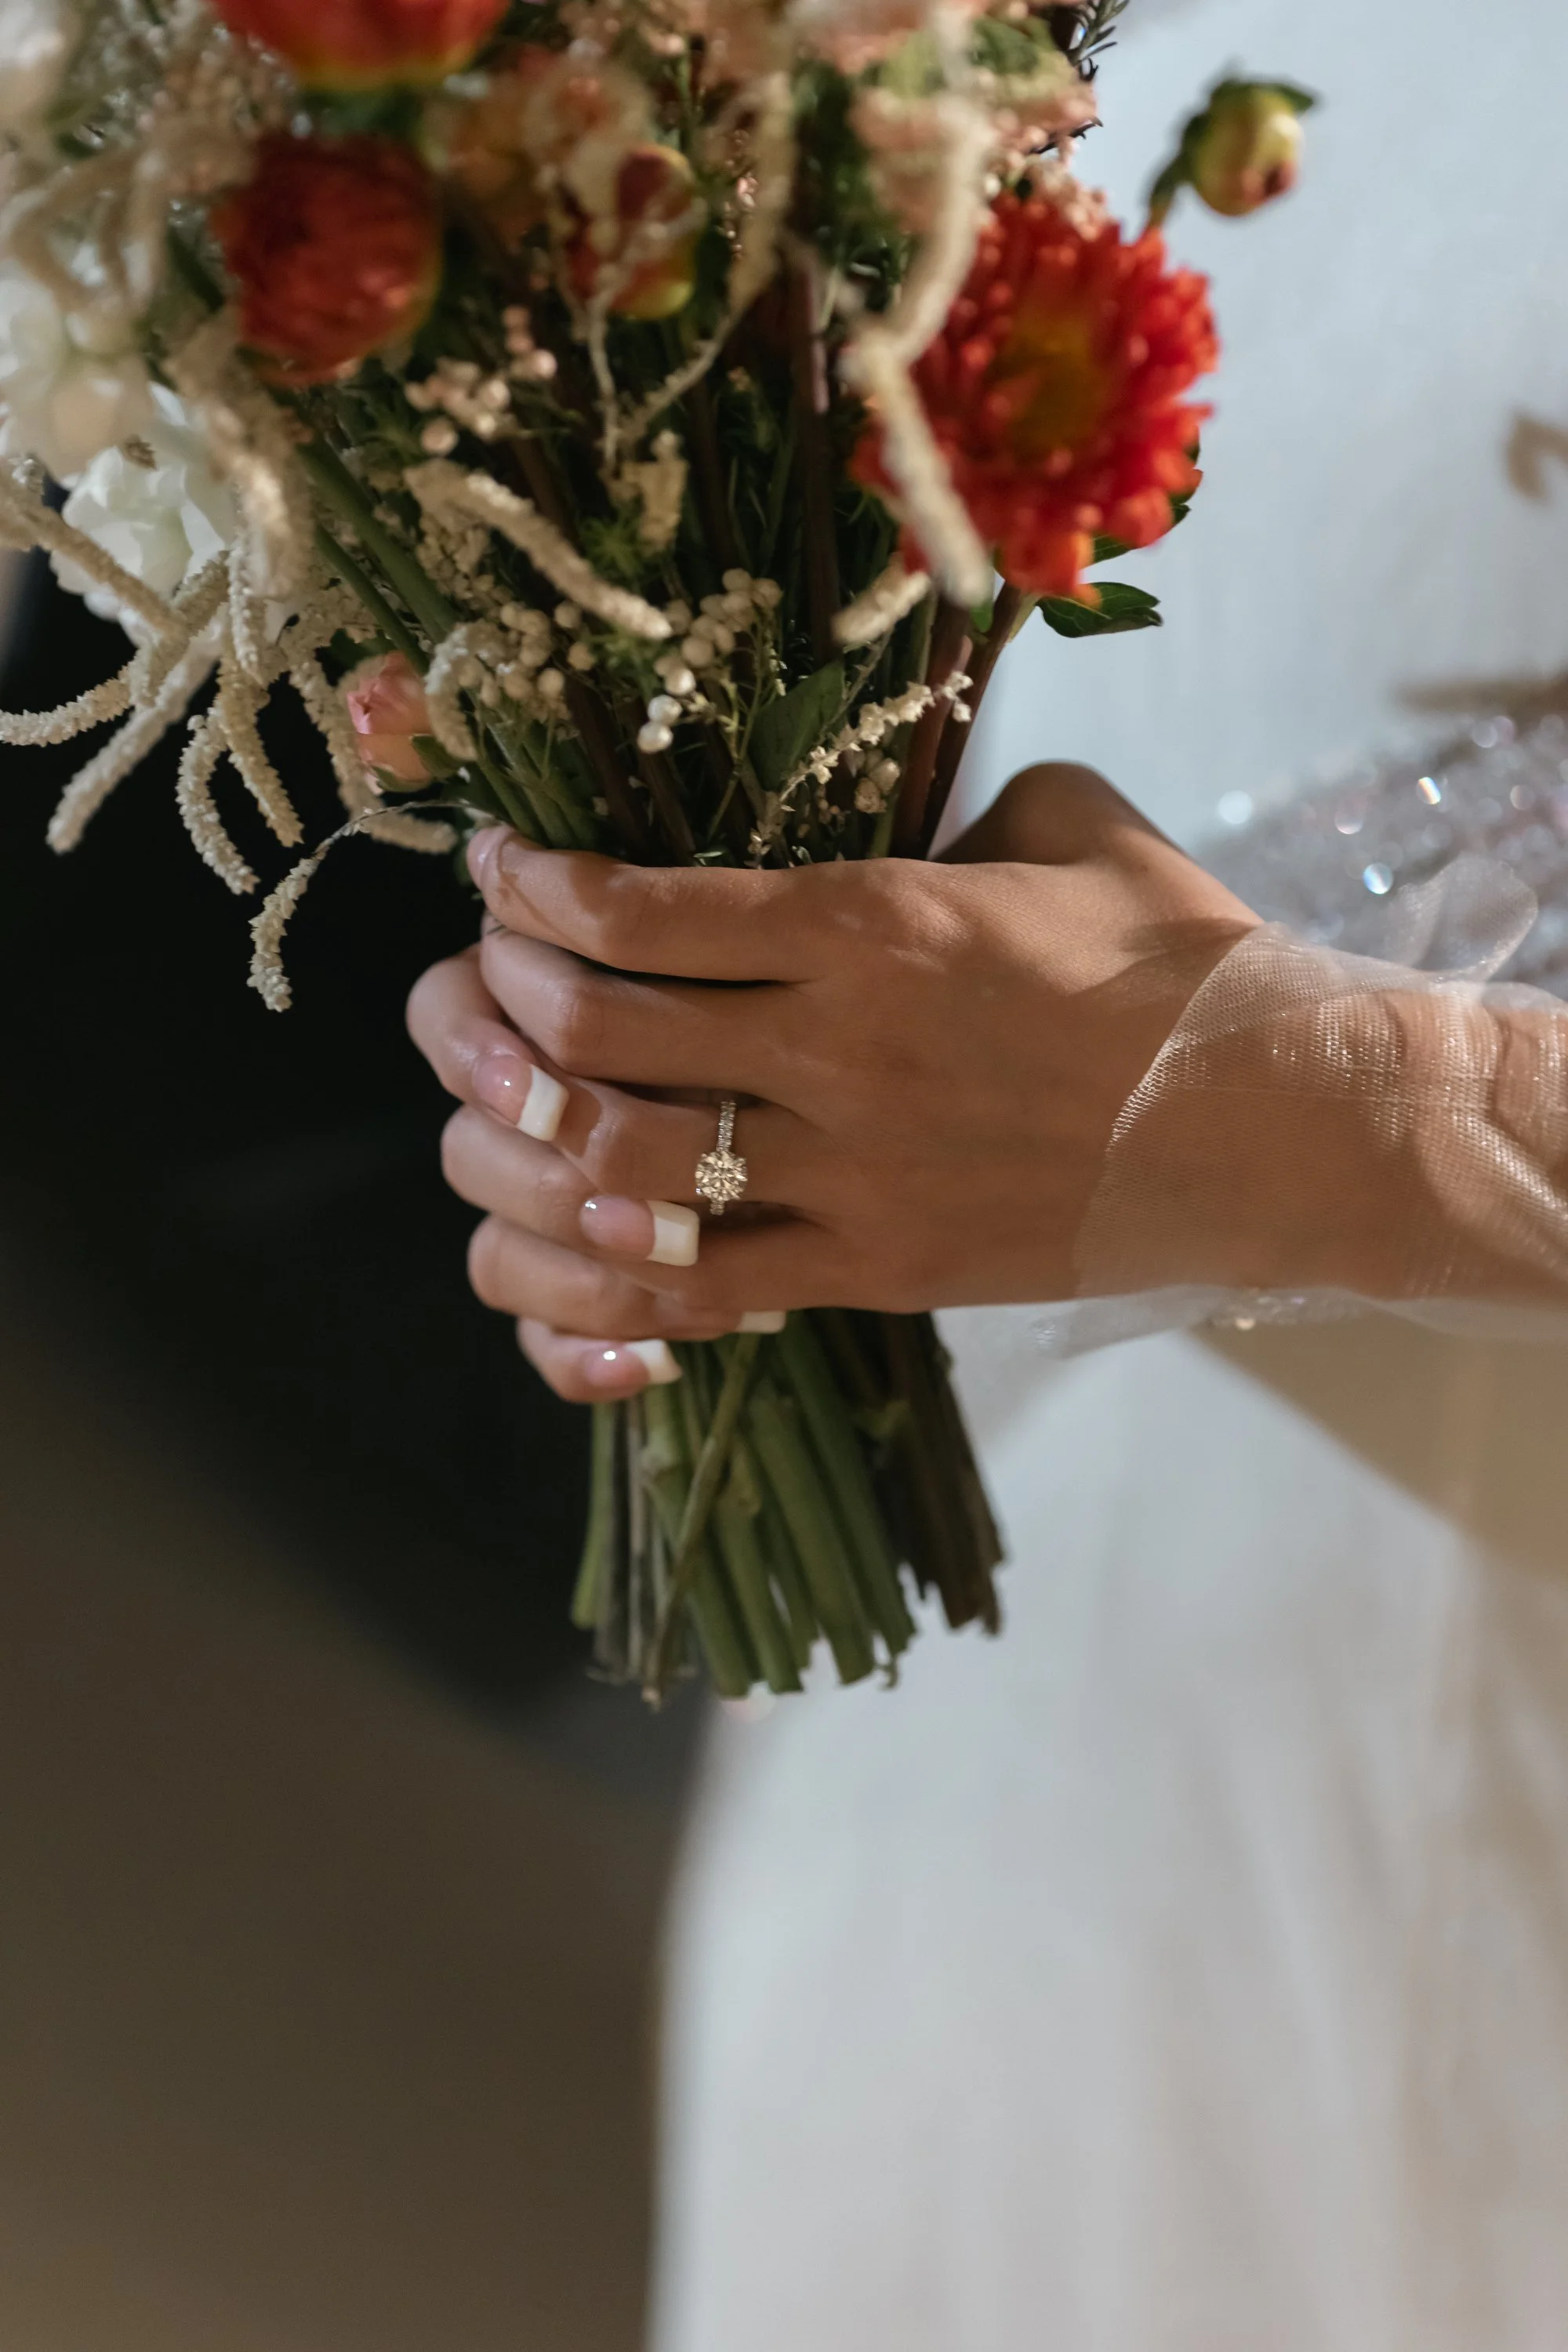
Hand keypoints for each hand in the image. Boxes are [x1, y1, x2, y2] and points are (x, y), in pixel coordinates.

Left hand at [407, 763, 1256, 1399]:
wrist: (1274, 1124)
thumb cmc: (1177, 963)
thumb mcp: (1069, 828)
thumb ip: (952, 804)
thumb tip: (889, 803)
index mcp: (873, 923)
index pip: (640, 909)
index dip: (534, 889)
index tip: (498, 872)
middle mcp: (838, 1050)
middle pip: (597, 1033)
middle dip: (504, 1000)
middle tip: (489, 979)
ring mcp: (853, 1173)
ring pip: (621, 1170)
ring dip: (533, 1136)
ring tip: (513, 1104)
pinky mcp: (879, 1268)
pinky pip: (702, 1286)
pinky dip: (610, 1275)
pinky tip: (567, 1241)